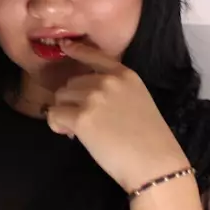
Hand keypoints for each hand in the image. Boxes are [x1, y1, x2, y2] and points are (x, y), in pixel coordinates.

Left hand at [45, 43, 189, 192]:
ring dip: (64, 113)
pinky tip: (70, 135)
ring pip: (60, 98)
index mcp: (125, 75)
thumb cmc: (149, 140)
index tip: (65, 46)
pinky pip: (53, 115)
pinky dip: (57, 125)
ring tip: (81, 131)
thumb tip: (84, 99)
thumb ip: (114, 92)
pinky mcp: (81, 117)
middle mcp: (108, 81)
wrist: (155, 163)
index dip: (77, 51)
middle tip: (85, 123)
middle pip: (71, 83)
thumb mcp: (137, 101)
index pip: (95, 56)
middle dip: (72, 102)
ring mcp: (93, 97)